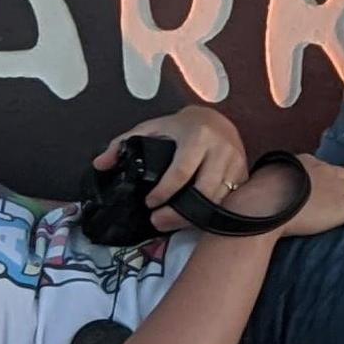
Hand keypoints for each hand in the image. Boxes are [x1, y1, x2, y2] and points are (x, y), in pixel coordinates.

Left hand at [100, 106, 247, 228]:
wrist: (216, 120)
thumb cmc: (180, 128)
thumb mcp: (150, 129)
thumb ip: (122, 144)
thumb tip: (100, 164)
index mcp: (197, 137)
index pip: (181, 171)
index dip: (164, 192)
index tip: (149, 203)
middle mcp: (221, 150)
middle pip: (204, 192)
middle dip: (180, 213)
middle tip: (158, 221)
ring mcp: (236, 164)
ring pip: (217, 201)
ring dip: (193, 218)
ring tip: (170, 223)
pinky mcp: (243, 176)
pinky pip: (228, 202)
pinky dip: (209, 214)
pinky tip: (192, 219)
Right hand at [254, 157, 343, 238]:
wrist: (269, 204)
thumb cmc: (261, 195)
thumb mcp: (268, 180)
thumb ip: (274, 181)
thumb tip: (265, 189)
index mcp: (304, 164)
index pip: (323, 167)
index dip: (329, 177)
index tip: (327, 184)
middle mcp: (324, 171)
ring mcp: (337, 188)